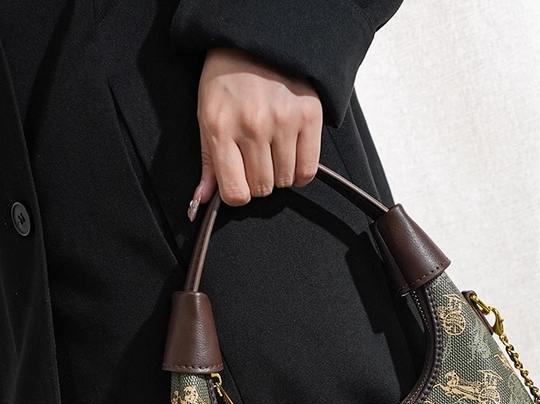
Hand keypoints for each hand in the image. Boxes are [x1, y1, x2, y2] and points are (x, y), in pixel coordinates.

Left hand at [187, 48, 322, 219]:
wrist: (257, 41)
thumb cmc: (228, 80)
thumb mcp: (207, 117)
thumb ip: (208, 162)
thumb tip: (203, 200)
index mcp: (222, 128)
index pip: (235, 192)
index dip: (237, 194)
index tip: (239, 183)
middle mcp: (253, 126)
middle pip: (262, 188)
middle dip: (258, 180)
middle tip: (256, 159)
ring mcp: (283, 121)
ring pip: (285, 181)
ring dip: (279, 173)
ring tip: (273, 150)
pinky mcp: (308, 116)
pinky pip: (308, 169)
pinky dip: (300, 170)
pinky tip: (291, 155)